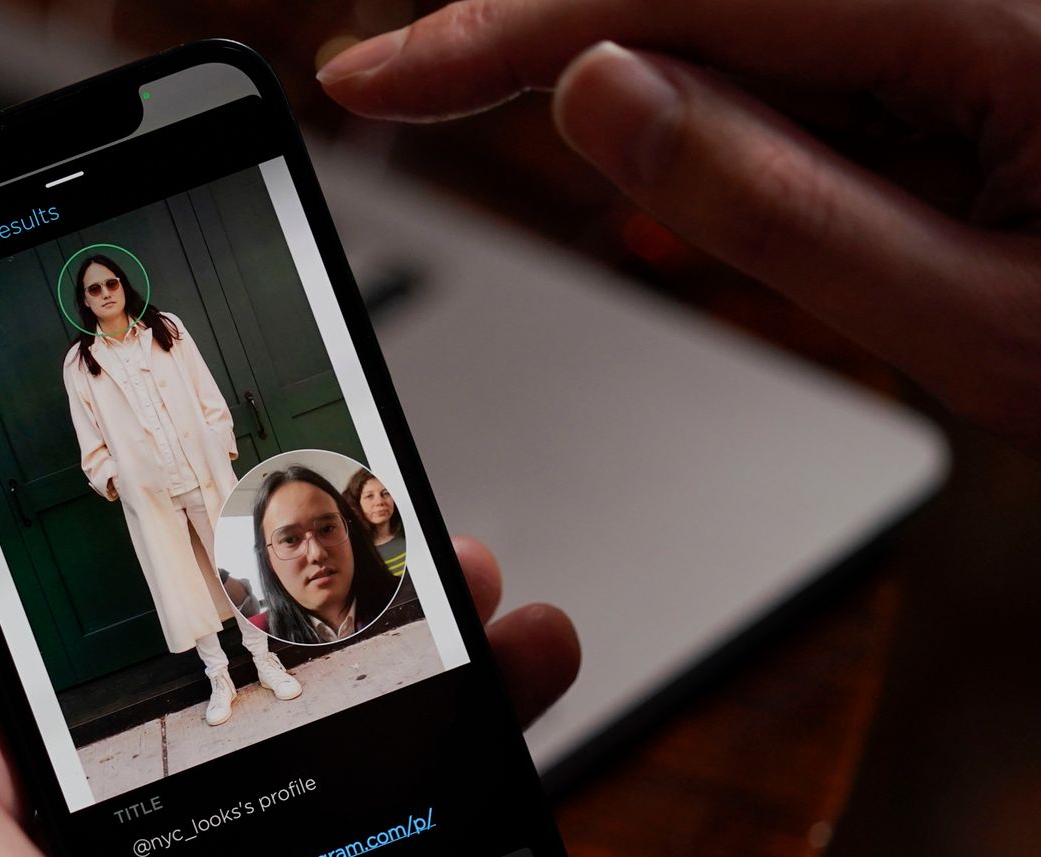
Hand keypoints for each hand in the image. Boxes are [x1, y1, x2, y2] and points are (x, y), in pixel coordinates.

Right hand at [319, 0, 1040, 451]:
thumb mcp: (972, 324)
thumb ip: (773, 208)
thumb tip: (597, 94)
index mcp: (993, 13)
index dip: (504, 26)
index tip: (378, 75)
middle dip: (535, 30)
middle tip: (407, 93)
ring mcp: (960, 2)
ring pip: (731, 8)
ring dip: (628, 78)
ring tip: (568, 159)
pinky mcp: (958, 29)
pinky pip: (797, 39)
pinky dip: (710, 99)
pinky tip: (668, 156)